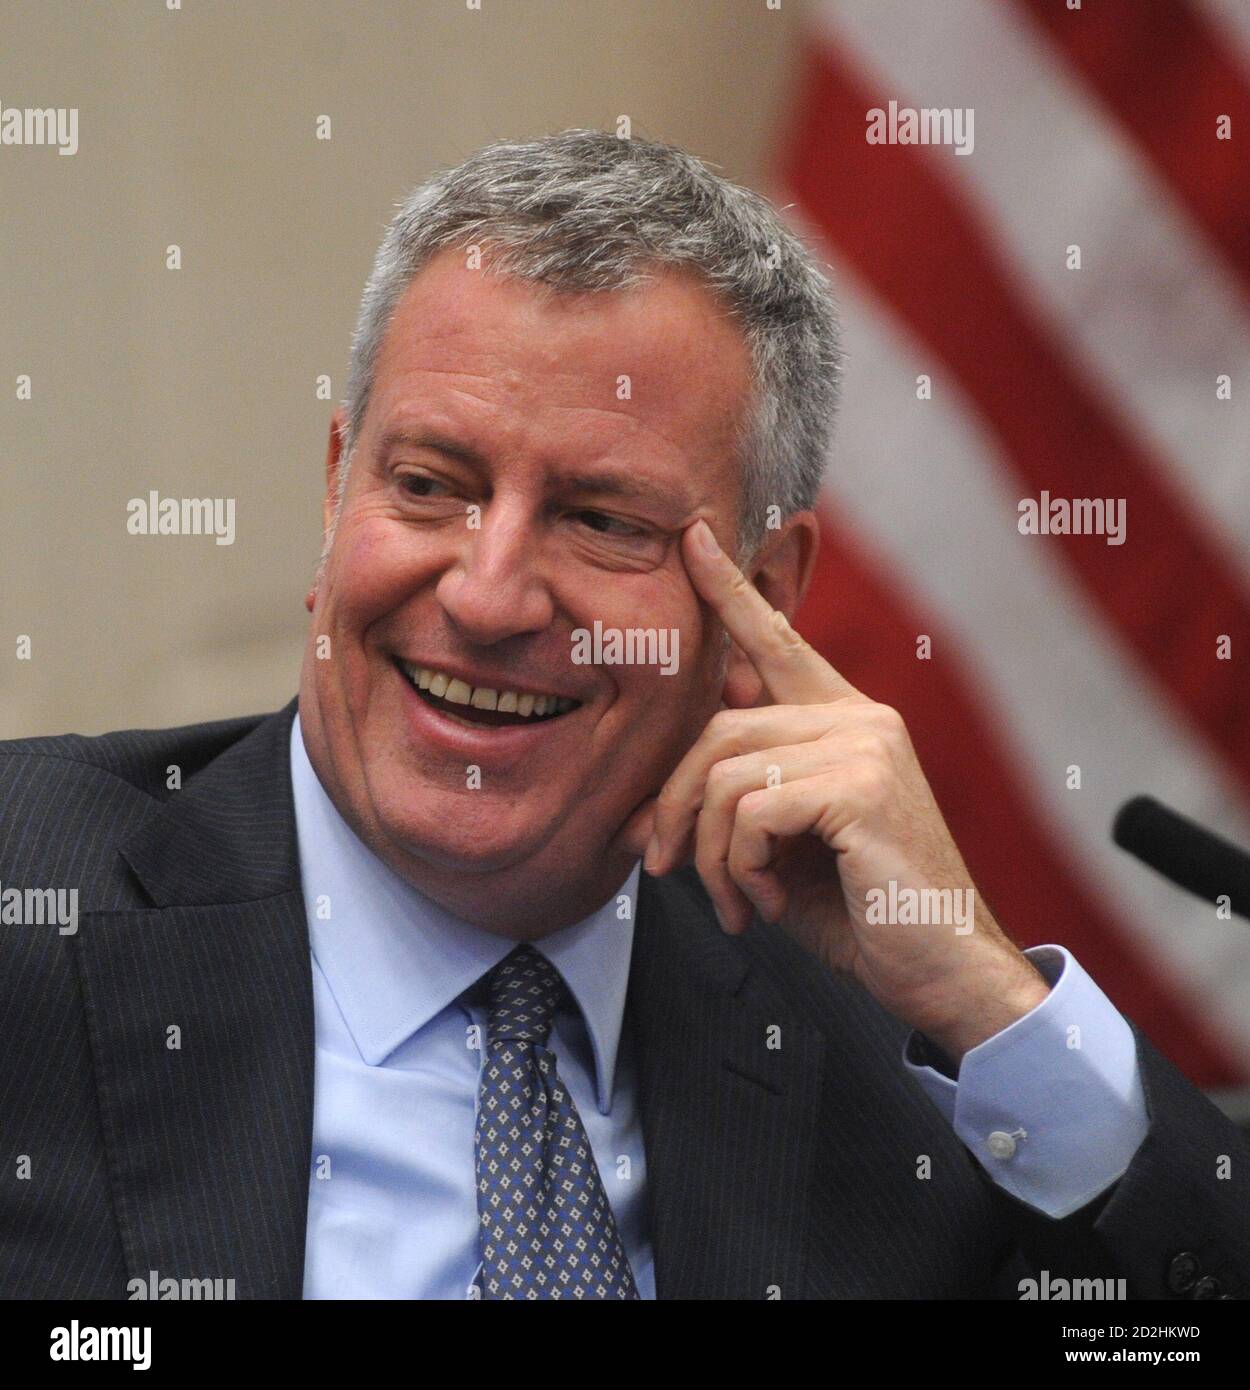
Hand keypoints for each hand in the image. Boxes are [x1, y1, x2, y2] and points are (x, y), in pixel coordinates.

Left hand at [642, 519, 1048, 1063]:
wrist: (942, 968)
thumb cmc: (863, 909)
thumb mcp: (782, 851)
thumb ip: (731, 811)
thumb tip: (644, 813)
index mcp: (845, 721)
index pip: (778, 640)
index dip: (730, 591)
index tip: (691, 539)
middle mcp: (859, 718)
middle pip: (717, 728)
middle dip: (672, 803)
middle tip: (660, 865)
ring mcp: (865, 746)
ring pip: (724, 773)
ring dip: (708, 852)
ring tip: (733, 900)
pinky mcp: (861, 785)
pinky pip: (750, 809)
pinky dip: (739, 866)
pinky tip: (768, 900)